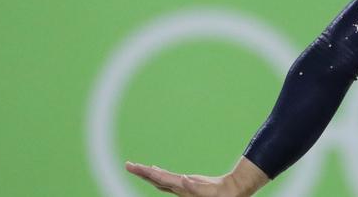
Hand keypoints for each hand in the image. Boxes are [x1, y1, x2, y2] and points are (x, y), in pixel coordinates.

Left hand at [125, 157, 268, 196]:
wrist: (229, 194)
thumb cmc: (220, 194)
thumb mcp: (208, 190)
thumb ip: (195, 186)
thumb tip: (183, 179)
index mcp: (181, 188)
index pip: (159, 179)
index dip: (146, 173)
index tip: (135, 166)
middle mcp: (177, 188)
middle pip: (155, 180)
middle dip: (141, 172)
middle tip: (128, 164)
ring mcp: (180, 187)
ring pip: (159, 180)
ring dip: (147, 173)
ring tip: (136, 167)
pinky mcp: (185, 185)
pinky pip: (167, 179)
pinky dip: (158, 174)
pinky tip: (155, 170)